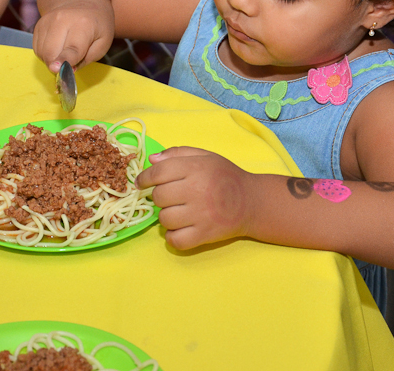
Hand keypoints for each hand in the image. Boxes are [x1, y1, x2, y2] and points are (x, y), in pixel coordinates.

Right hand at [32, 0, 114, 71]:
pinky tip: (57, 47)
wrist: (84, 3)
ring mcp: (47, 21)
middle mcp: (62, 20)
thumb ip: (88, 59)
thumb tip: (69, 70)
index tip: (56, 69)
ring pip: (42, 52)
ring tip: (65, 51)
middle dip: (58, 66)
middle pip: (51, 52)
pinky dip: (46, 54)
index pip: (72, 47)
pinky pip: (37, 49)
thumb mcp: (103, 43)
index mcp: (83, 24)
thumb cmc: (97, 26)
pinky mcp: (39, 24)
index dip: (63, 60)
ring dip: (52, 60)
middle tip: (69, 64)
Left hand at [135, 147, 252, 249]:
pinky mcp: (205, 235)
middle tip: (171, 197)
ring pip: (164, 219)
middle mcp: (198, 190)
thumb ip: (178, 154)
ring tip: (179, 212)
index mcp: (197, 168)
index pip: (159, 172)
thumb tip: (152, 160)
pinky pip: (175, 240)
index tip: (141, 183)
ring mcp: (201, 215)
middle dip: (160, 196)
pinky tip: (180, 228)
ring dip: (167, 216)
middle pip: (159, 196)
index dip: (145, 178)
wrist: (252, 202)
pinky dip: (173, 237)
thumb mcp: (206, 157)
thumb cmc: (226, 176)